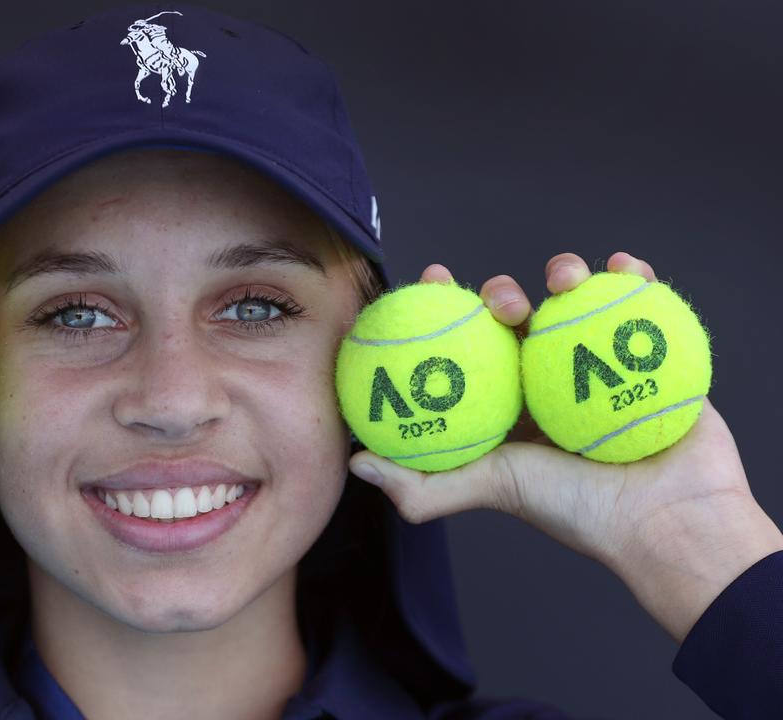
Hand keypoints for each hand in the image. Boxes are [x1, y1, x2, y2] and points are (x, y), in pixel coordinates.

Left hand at [348, 251, 782, 643]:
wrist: (667, 523)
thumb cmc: (580, 511)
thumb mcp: (492, 489)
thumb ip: (424, 484)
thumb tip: (357, 460)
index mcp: (507, 403)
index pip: (467, 345)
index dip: (445, 307)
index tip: (433, 278)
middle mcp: (549, 380)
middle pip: (517, 318)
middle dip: (499, 291)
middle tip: (500, 298)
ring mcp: (601, 365)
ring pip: (575, 301)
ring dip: (566, 273)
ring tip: (566, 278)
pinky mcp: (654, 355)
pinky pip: (642, 304)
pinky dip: (631, 277)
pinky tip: (621, 267)